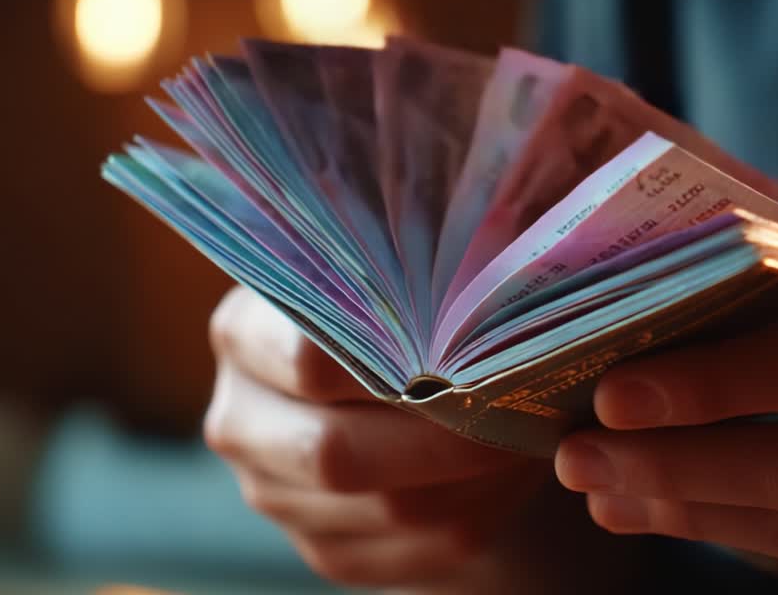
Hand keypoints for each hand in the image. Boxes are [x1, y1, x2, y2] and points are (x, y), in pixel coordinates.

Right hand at [205, 286, 553, 589]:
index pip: (311, 358)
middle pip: (336, 454)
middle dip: (444, 435)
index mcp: (245, 333)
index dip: (398, 359)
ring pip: (386, 511)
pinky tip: (516, 472)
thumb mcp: (396, 262)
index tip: (475, 343)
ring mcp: (277, 495)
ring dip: (475, 477)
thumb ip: (423, 254)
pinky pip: (413, 552)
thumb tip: (507, 224)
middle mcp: (243, 420)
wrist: (393, 384)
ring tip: (534, 431)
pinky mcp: (327, 550)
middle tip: (518, 403)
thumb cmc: (400, 304)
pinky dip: (479, 514)